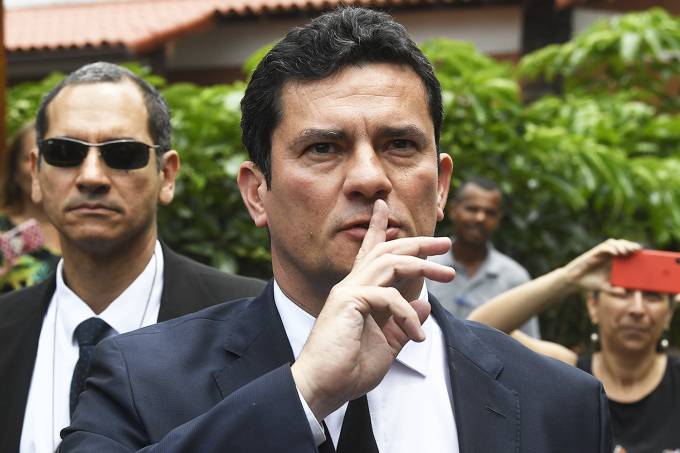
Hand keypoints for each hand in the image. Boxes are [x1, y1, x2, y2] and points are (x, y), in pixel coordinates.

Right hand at [291, 199, 454, 419]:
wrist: (322, 388)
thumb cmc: (348, 369)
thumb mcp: (386, 344)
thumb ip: (404, 323)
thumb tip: (425, 303)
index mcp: (357, 293)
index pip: (369, 253)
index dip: (378, 229)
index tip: (384, 207)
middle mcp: (351, 285)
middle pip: (387, 251)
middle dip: (418, 243)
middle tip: (445, 243)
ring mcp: (348, 291)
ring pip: (391, 263)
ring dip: (423, 265)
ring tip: (449, 273)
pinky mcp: (349, 302)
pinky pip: (390, 297)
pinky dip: (408, 315)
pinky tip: (417, 336)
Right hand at [562, 239, 640, 293]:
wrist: (575, 281)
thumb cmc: (589, 283)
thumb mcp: (604, 288)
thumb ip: (614, 290)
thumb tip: (625, 292)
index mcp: (613, 262)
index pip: (626, 252)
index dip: (634, 250)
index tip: (642, 253)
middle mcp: (609, 256)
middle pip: (622, 244)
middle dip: (630, 245)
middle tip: (637, 250)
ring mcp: (601, 253)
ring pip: (614, 243)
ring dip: (622, 245)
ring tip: (627, 251)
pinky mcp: (594, 253)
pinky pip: (605, 247)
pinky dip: (611, 248)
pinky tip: (616, 253)